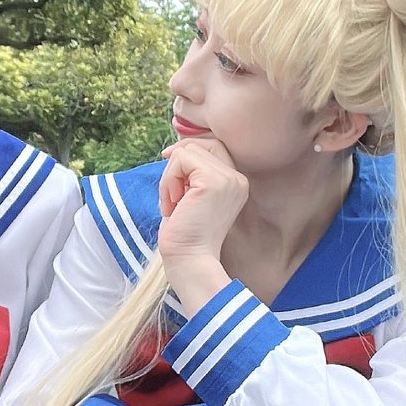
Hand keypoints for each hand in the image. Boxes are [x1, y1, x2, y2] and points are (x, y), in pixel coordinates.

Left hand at [158, 139, 248, 265]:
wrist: (189, 261)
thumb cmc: (184, 236)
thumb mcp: (189, 197)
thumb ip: (190, 174)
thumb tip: (173, 149)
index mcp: (235, 184)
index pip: (213, 148)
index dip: (187, 151)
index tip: (167, 164)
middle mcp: (237, 179)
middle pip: (200, 144)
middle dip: (176, 163)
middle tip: (171, 194)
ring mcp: (228, 179)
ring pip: (187, 151)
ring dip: (170, 176)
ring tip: (172, 203)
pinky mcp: (212, 182)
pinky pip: (181, 159)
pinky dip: (168, 179)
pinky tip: (172, 204)